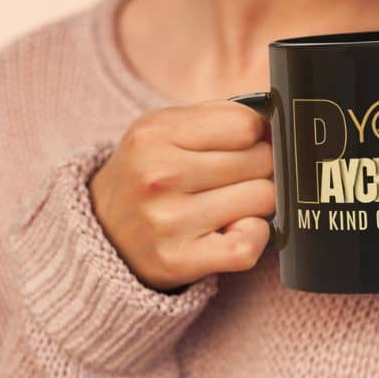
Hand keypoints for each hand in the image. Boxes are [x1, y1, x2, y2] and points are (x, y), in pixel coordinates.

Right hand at [88, 98, 274, 292]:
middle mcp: (158, 175)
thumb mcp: (165, 131)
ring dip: (257, 203)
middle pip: (260, 161)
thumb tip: (278, 123)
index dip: (255, 135)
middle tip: (235, 179)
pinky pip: (248, 246)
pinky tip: (237, 229)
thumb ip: (220, 117)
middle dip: (259, 169)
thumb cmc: (148, 176)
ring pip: (262, 199)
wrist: (101, 232)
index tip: (242, 148)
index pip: (246, 124)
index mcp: (154, 134)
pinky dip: (255, 237)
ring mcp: (168, 221)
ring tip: (231, 204)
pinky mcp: (179, 260)